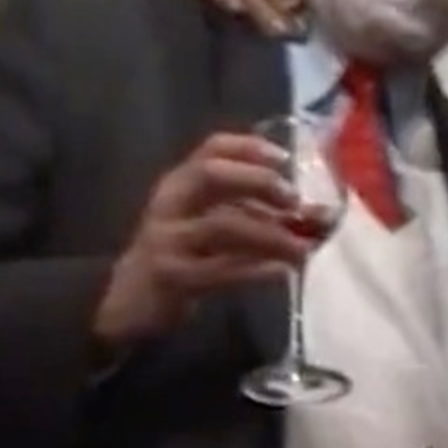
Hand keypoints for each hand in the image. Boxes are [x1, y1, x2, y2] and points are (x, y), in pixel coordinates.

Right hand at [93, 133, 321, 349]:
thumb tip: (318, 215)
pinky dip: (255, 270)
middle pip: (211, 175)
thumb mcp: (209, 222)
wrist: (129, 300)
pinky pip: (219, 270)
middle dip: (258, 182)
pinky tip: (281, 273)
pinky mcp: (171, 276)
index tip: (286, 159)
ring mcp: (167, 239)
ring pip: (221, 226)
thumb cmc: (182, 252)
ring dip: (270, 235)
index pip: (212, 148)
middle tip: (294, 200)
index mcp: (181, 181)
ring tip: (303, 249)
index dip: (250, 148)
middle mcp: (170, 202)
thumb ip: (254, 213)